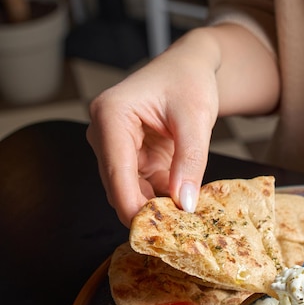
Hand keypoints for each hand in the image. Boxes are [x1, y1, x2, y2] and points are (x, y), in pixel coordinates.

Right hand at [86, 31, 219, 226]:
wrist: (190, 70)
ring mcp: (116, 149)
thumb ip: (190, 161)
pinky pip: (143, 190)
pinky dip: (162, 201)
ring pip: (130, 193)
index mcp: (111, 115)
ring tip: (186, 224)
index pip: (116, 173)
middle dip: (145, 213)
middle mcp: (105, 134)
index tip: (154, 233)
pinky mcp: (131, 160)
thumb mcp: (196, 118)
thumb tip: (184, 204)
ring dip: (155, 210)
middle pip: (118, 188)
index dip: (132, 207)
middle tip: (178, 235)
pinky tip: (184, 209)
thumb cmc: (189, 82)